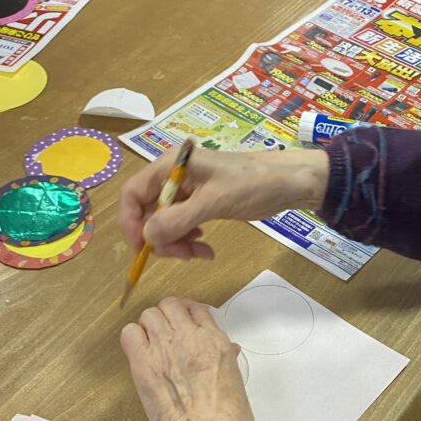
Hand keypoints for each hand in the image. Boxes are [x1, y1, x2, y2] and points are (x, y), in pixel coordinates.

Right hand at [118, 143, 329, 258]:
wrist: (289, 183)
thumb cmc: (252, 183)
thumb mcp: (214, 202)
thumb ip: (178, 220)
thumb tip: (148, 238)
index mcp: (170, 166)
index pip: (132, 194)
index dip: (131, 222)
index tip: (142, 248)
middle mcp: (173, 176)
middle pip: (147, 211)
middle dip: (160, 237)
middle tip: (183, 255)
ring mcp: (187, 191)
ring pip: (165, 223)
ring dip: (177, 242)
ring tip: (201, 252)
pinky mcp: (200, 203)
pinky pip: (182, 225)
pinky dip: (189, 239)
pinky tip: (206, 247)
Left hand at [121, 297, 254, 420]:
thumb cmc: (228, 418)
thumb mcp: (235, 381)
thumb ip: (227, 359)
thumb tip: (227, 350)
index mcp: (216, 341)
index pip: (198, 310)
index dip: (190, 315)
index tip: (187, 326)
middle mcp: (189, 337)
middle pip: (171, 305)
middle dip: (170, 316)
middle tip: (170, 333)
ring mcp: (164, 347)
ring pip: (150, 315)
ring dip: (151, 325)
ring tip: (154, 344)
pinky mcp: (143, 363)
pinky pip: (131, 333)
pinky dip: (135, 338)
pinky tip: (142, 353)